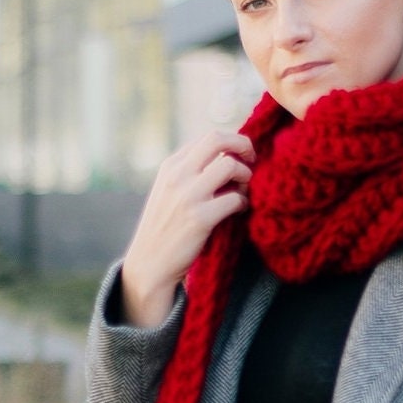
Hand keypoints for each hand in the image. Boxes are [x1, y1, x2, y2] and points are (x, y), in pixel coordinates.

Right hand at [117, 130, 254, 326]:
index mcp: (170, 166)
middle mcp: (178, 175)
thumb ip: (189, 173)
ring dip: (245, 176)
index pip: (208, 138)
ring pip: (230, 165)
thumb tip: (224, 158)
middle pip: (218, 139)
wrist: (149, 265)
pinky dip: (244, 202)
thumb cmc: (164, 230)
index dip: (231, 143)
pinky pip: (235, 198)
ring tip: (243, 190)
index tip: (240, 157)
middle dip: (243, 145)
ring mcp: (188, 196)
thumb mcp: (168, 192)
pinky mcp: (200, 219)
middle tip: (252, 160)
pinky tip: (240, 210)